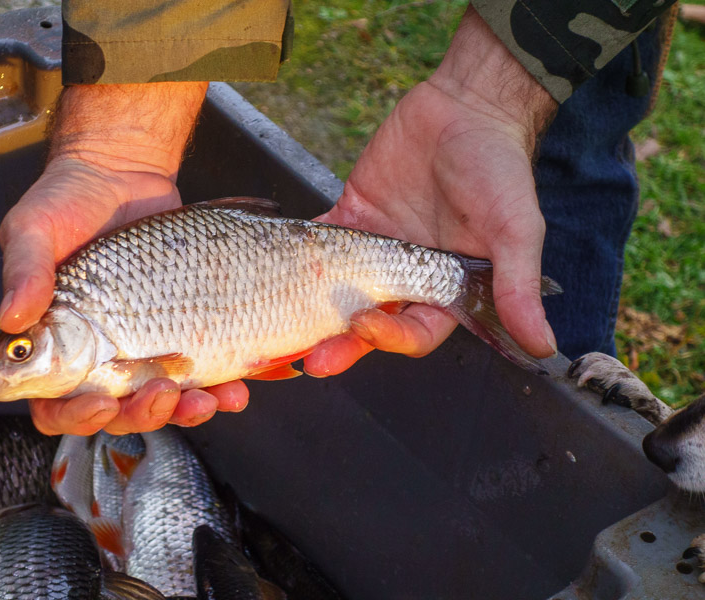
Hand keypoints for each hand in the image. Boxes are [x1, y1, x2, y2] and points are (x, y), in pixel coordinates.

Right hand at [0, 83, 249, 434]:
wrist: (122, 173)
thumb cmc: (66, 201)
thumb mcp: (34, 228)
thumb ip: (25, 273)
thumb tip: (11, 319)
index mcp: (51, 347)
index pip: (53, 405)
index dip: (74, 417)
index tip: (98, 404)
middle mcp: (97, 357)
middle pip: (115, 413)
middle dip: (140, 414)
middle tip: (159, 395)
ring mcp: (141, 349)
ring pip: (160, 403)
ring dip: (183, 412)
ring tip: (206, 401)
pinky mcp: (180, 333)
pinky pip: (198, 376)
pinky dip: (217, 390)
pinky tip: (234, 390)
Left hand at [304, 6, 558, 377]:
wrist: (467, 108)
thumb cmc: (499, 169)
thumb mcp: (515, 229)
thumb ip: (517, 286)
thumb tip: (542, 347)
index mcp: (443, 291)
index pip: (415, 332)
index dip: (392, 338)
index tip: (367, 326)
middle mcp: (403, 279)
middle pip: (367, 325)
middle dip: (340, 345)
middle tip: (311, 361)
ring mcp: (372, 250)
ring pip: (335, 292)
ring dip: (310, 311)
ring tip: (280, 329)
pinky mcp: (349, 218)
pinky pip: (317, 242)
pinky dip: (293, 254)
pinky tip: (266, 266)